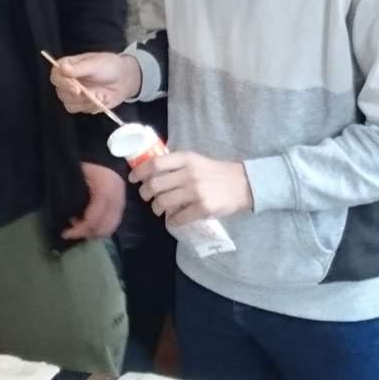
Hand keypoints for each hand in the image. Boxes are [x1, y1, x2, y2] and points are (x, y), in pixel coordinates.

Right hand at [51, 52, 140, 113]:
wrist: (124, 79)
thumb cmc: (109, 66)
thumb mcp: (96, 64)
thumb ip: (80, 67)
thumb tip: (63, 68)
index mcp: (67, 66)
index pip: (56, 76)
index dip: (63, 84)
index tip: (76, 89)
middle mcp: (67, 81)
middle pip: (61, 93)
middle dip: (77, 96)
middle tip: (92, 94)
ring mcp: (73, 94)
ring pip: (69, 104)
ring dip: (85, 102)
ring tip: (99, 95)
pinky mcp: (81, 104)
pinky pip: (80, 110)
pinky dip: (91, 106)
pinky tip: (101, 99)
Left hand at [63, 163, 125, 240]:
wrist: (104, 149)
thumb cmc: (88, 161)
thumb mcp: (77, 177)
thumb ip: (74, 197)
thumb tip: (67, 216)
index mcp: (104, 193)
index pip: (93, 220)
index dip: (78, 230)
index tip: (64, 233)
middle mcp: (116, 200)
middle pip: (104, 227)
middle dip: (87, 233)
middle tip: (71, 232)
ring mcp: (122, 200)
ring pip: (111, 226)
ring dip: (95, 231)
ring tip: (80, 227)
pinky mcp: (122, 201)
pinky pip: (115, 221)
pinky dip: (103, 226)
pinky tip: (91, 222)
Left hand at [133, 151, 252, 226]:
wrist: (244, 184)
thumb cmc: (217, 172)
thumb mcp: (197, 161)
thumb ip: (177, 165)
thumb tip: (152, 173)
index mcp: (187, 159)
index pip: (155, 163)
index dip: (140, 172)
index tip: (133, 178)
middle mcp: (189, 173)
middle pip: (155, 185)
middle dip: (145, 193)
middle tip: (146, 197)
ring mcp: (196, 191)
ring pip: (163, 202)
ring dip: (156, 208)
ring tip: (159, 209)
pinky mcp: (203, 208)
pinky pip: (178, 217)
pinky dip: (172, 220)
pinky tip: (174, 219)